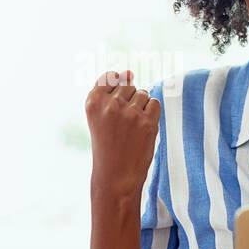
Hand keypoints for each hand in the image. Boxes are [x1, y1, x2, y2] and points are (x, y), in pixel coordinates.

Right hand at [84, 69, 161, 201]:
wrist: (115, 176)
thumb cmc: (107, 144)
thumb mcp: (98, 115)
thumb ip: (110, 91)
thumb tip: (129, 72)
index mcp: (93, 102)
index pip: (109, 77)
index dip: (114, 91)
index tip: (113, 107)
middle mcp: (110, 105)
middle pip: (128, 86)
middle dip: (129, 100)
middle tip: (122, 124)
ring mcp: (130, 113)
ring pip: (143, 94)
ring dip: (140, 108)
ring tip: (131, 128)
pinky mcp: (147, 122)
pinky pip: (155, 103)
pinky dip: (151, 114)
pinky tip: (142, 129)